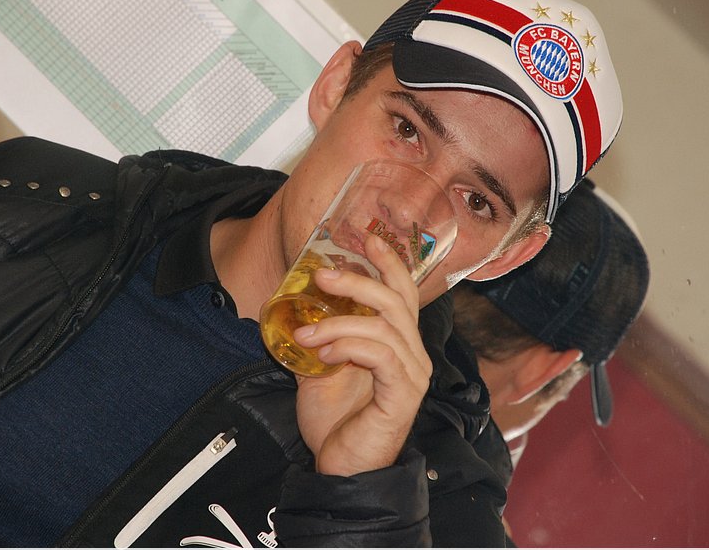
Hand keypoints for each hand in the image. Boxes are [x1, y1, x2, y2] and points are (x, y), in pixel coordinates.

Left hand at [292, 234, 432, 475]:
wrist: (341, 470)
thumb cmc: (336, 423)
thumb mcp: (320, 370)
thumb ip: (319, 340)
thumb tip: (295, 311)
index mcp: (398, 345)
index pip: (402, 294)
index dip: (389, 263)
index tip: (368, 237)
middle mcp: (413, 355)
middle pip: (396, 301)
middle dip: (358, 280)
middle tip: (321, 274)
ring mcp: (412, 375)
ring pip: (385, 325)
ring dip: (339, 321)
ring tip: (307, 334)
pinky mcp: (403, 395)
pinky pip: (380, 355)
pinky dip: (348, 345)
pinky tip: (324, 353)